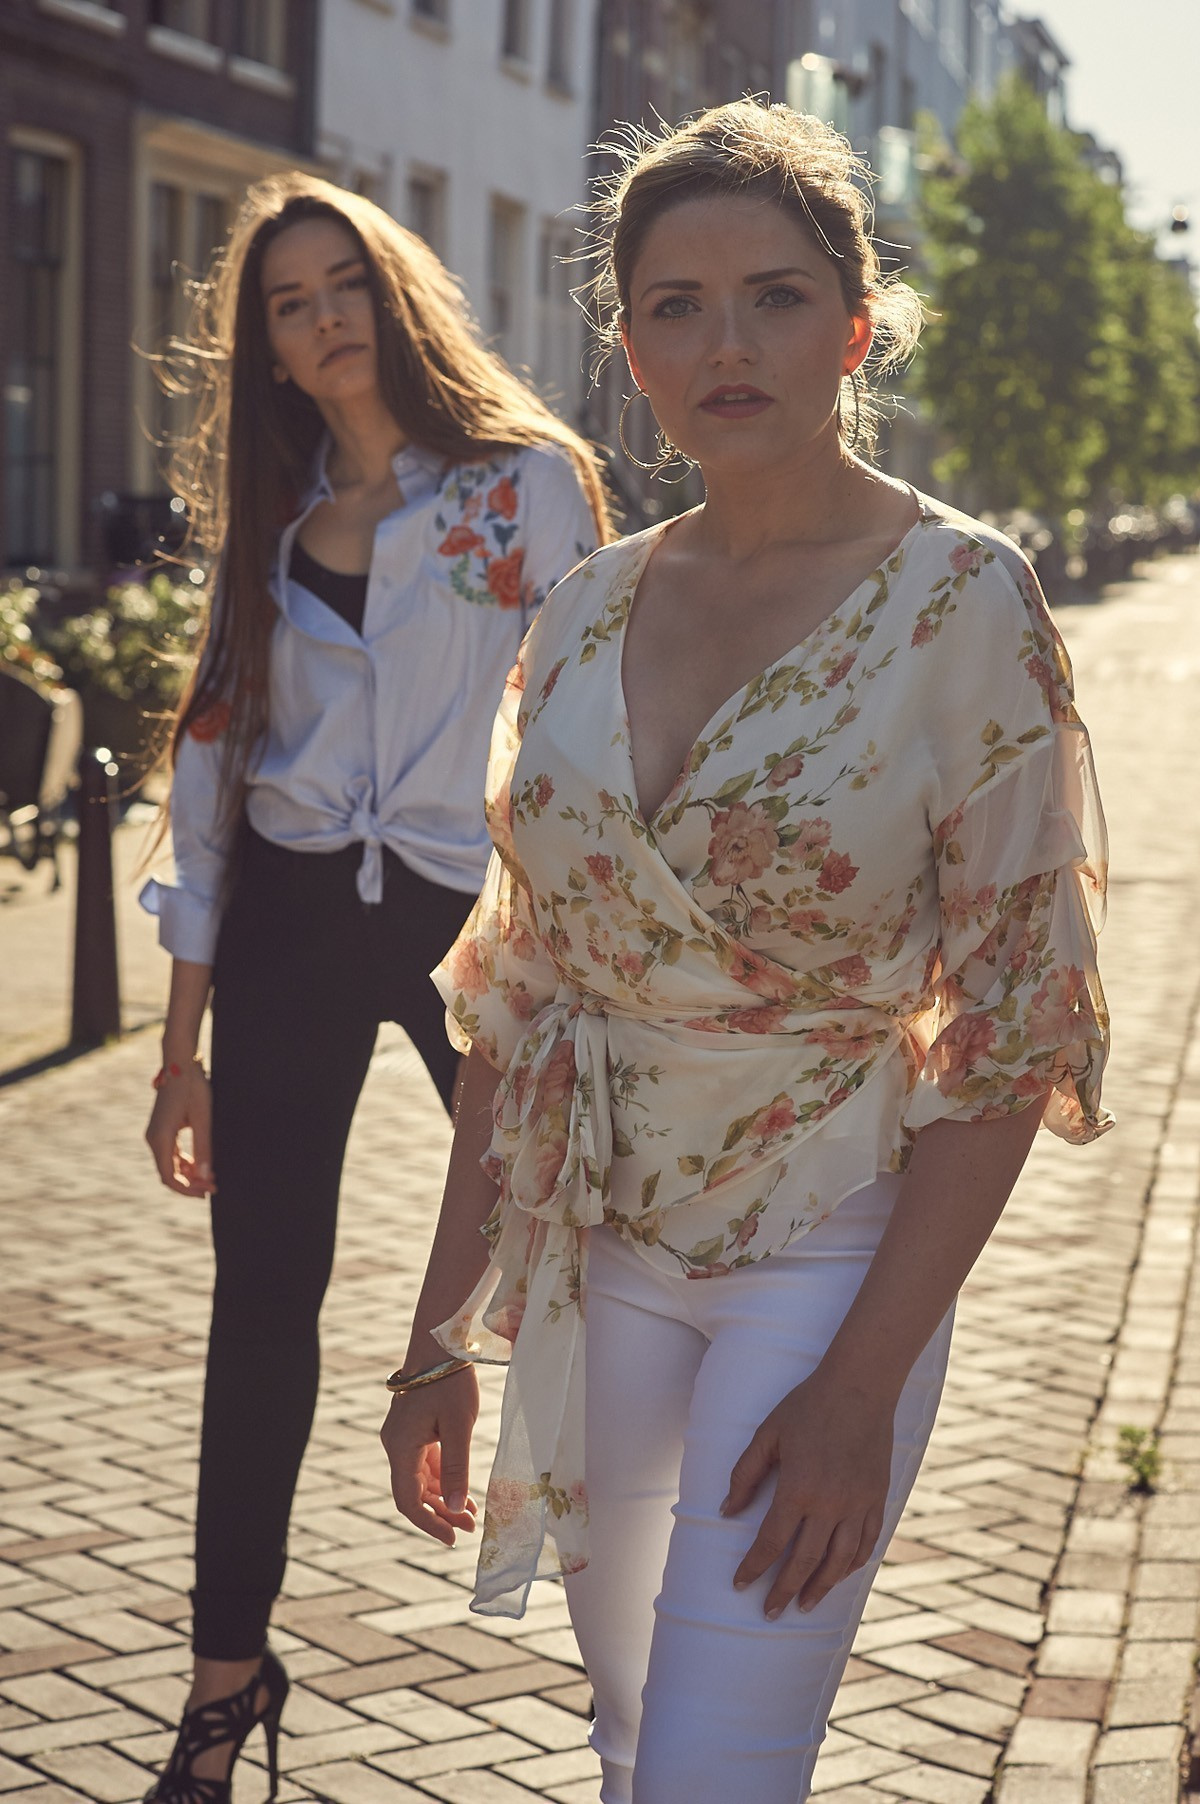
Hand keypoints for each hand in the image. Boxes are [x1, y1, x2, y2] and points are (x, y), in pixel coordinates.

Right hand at [145, 1061, 213, 1195]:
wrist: (180, 1063)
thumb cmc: (194, 1087)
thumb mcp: (203, 1118)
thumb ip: (204, 1147)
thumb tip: (206, 1176)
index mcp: (160, 1138)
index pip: (169, 1176)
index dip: (188, 1189)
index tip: (208, 1191)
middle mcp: (153, 1138)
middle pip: (168, 1172)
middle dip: (190, 1183)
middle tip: (213, 1187)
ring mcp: (155, 1134)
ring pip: (170, 1164)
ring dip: (189, 1173)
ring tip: (211, 1177)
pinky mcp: (162, 1129)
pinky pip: (171, 1153)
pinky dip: (185, 1162)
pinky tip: (201, 1164)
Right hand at [381, 1366, 479, 1546]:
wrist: (441, 1344)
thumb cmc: (450, 1381)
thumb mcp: (459, 1425)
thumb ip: (457, 1467)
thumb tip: (457, 1507)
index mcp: (400, 1446)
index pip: (408, 1500)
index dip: (428, 1523)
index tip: (452, 1539)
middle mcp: (396, 1445)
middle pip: (414, 1493)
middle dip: (440, 1513)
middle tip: (469, 1528)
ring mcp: (403, 1437)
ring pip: (420, 1480)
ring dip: (443, 1498)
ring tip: (470, 1515)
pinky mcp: (415, 1430)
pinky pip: (425, 1464)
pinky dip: (442, 1480)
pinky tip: (462, 1491)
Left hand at [723, 1369, 893, 1616]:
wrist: (860, 1385)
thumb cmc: (808, 1405)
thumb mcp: (768, 1434)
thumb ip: (745, 1474)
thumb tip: (726, 1512)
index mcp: (798, 1488)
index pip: (771, 1542)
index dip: (753, 1567)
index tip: (740, 1585)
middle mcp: (830, 1504)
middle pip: (805, 1561)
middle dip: (784, 1590)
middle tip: (770, 1612)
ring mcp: (858, 1504)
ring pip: (839, 1561)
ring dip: (821, 1587)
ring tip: (805, 1604)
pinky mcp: (878, 1498)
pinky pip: (867, 1543)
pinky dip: (853, 1564)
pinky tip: (840, 1574)